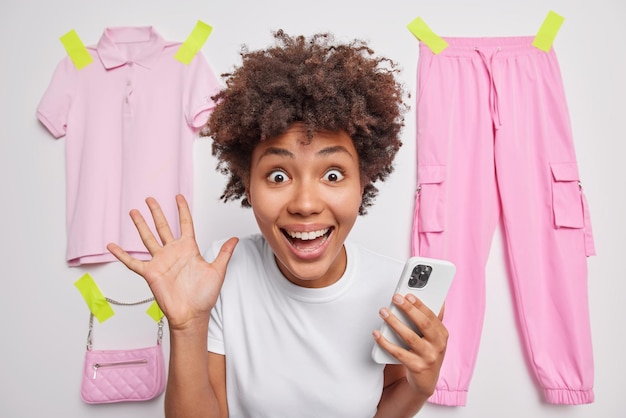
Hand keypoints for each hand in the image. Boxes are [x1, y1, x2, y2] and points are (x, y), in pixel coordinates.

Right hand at [106, 194, 237, 330]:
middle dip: (156, 212)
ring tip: (133, 212)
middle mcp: (173, 252)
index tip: (178, 196)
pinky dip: (122, 254)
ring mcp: (160, 261)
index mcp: (189, 249)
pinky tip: (112, 245)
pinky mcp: (150, 273)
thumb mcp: (217, 271)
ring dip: (140, 225)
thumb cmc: (204, 296)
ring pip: (148, 238)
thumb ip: (224, 253)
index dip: (182, 210)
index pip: (185, 223)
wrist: (192, 314)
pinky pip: (132, 262)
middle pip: (163, 226)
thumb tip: (235, 239)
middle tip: (149, 198)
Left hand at [373, 294, 447, 396]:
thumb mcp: (434, 337)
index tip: (408, 295)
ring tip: (384, 312)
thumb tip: (436, 300)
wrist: (426, 381)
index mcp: (442, 334)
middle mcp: (438, 345)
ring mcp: (428, 357)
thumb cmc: (427, 353)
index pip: (431, 315)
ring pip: (409, 337)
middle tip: (395, 298)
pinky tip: (377, 334)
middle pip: (423, 324)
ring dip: (395, 322)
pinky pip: (398, 353)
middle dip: (408, 309)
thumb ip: (432, 320)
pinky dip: (386, 342)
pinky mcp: (416, 367)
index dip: (419, 304)